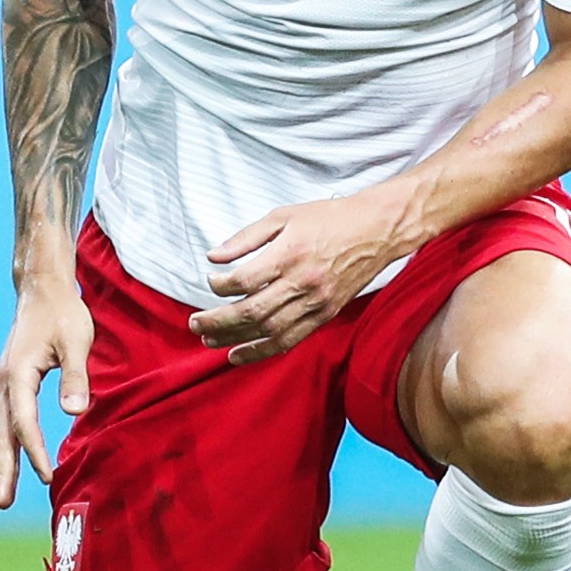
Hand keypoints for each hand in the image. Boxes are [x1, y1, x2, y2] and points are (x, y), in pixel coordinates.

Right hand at [0, 273, 93, 509]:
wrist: (43, 288)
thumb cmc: (64, 313)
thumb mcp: (76, 341)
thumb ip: (75, 376)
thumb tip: (74, 412)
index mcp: (19, 373)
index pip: (25, 421)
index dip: (35, 451)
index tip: (48, 477)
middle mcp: (6, 381)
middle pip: (1, 432)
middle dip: (3, 469)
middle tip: (2, 503)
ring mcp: (6, 382)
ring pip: (0, 429)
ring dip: (2, 462)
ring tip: (2, 495)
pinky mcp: (12, 382)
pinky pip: (6, 420)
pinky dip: (7, 443)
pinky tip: (12, 461)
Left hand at [191, 189, 410, 363]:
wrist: (375, 230)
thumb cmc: (327, 219)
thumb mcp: (283, 216)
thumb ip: (246, 238)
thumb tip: (214, 257)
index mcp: (289, 254)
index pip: (244, 280)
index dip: (220, 286)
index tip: (210, 281)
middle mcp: (302, 282)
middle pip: (251, 311)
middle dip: (218, 321)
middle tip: (195, 323)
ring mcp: (315, 302)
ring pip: (268, 330)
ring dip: (235, 340)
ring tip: (209, 342)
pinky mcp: (325, 315)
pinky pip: (290, 339)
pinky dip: (263, 350)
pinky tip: (240, 354)